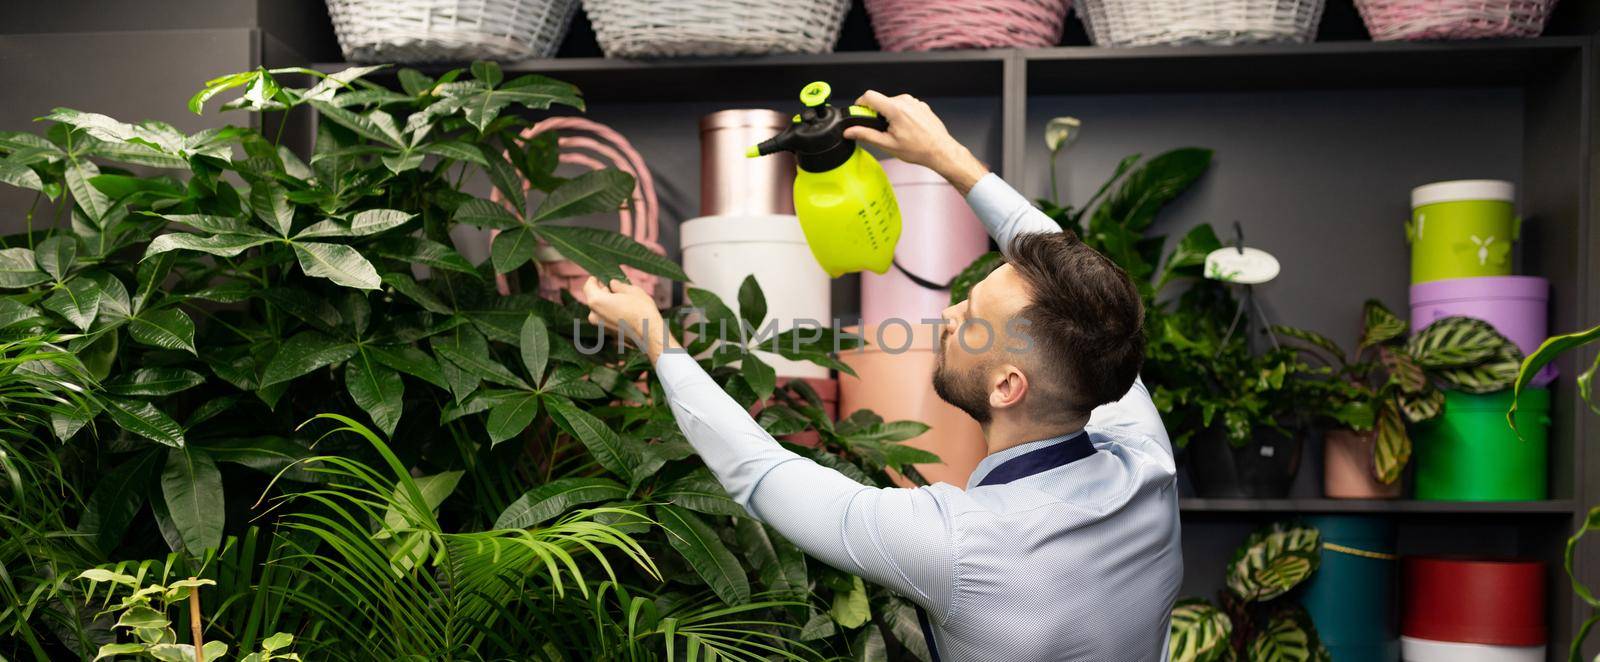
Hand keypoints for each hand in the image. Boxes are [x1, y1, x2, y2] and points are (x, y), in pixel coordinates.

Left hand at [582, 277, 674, 359]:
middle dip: (604, 291)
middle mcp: (593, 315)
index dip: (595, 279)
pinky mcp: (607, 333)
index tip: (603, 276)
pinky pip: (606, 319)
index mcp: (596, 301)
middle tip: (618, 288)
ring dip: (609, 303)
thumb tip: (613, 284)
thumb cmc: (641, 310)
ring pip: (601, 309)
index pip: (588, 285)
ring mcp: (599, 326)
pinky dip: (613, 314)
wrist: (650, 334)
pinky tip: (627, 312)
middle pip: (594, 298)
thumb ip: (618, 285)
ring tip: (625, 301)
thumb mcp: (631, 290)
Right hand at [843, 91, 988, 193]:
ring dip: (890, 115)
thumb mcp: (887, 144)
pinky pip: (905, 106)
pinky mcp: (921, 105)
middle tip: (882, 131)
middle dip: (877, 114)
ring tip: (898, 132)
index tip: (859, 113)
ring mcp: (915, 102)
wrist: (941, 151)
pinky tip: (907, 129)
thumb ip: (866, 135)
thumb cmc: (918, 149)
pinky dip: (901, 115)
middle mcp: (905, 101)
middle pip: (881, 101)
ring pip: (893, 103)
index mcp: (895, 109)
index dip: (860, 103)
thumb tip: (850, 131)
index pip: (869, 96)